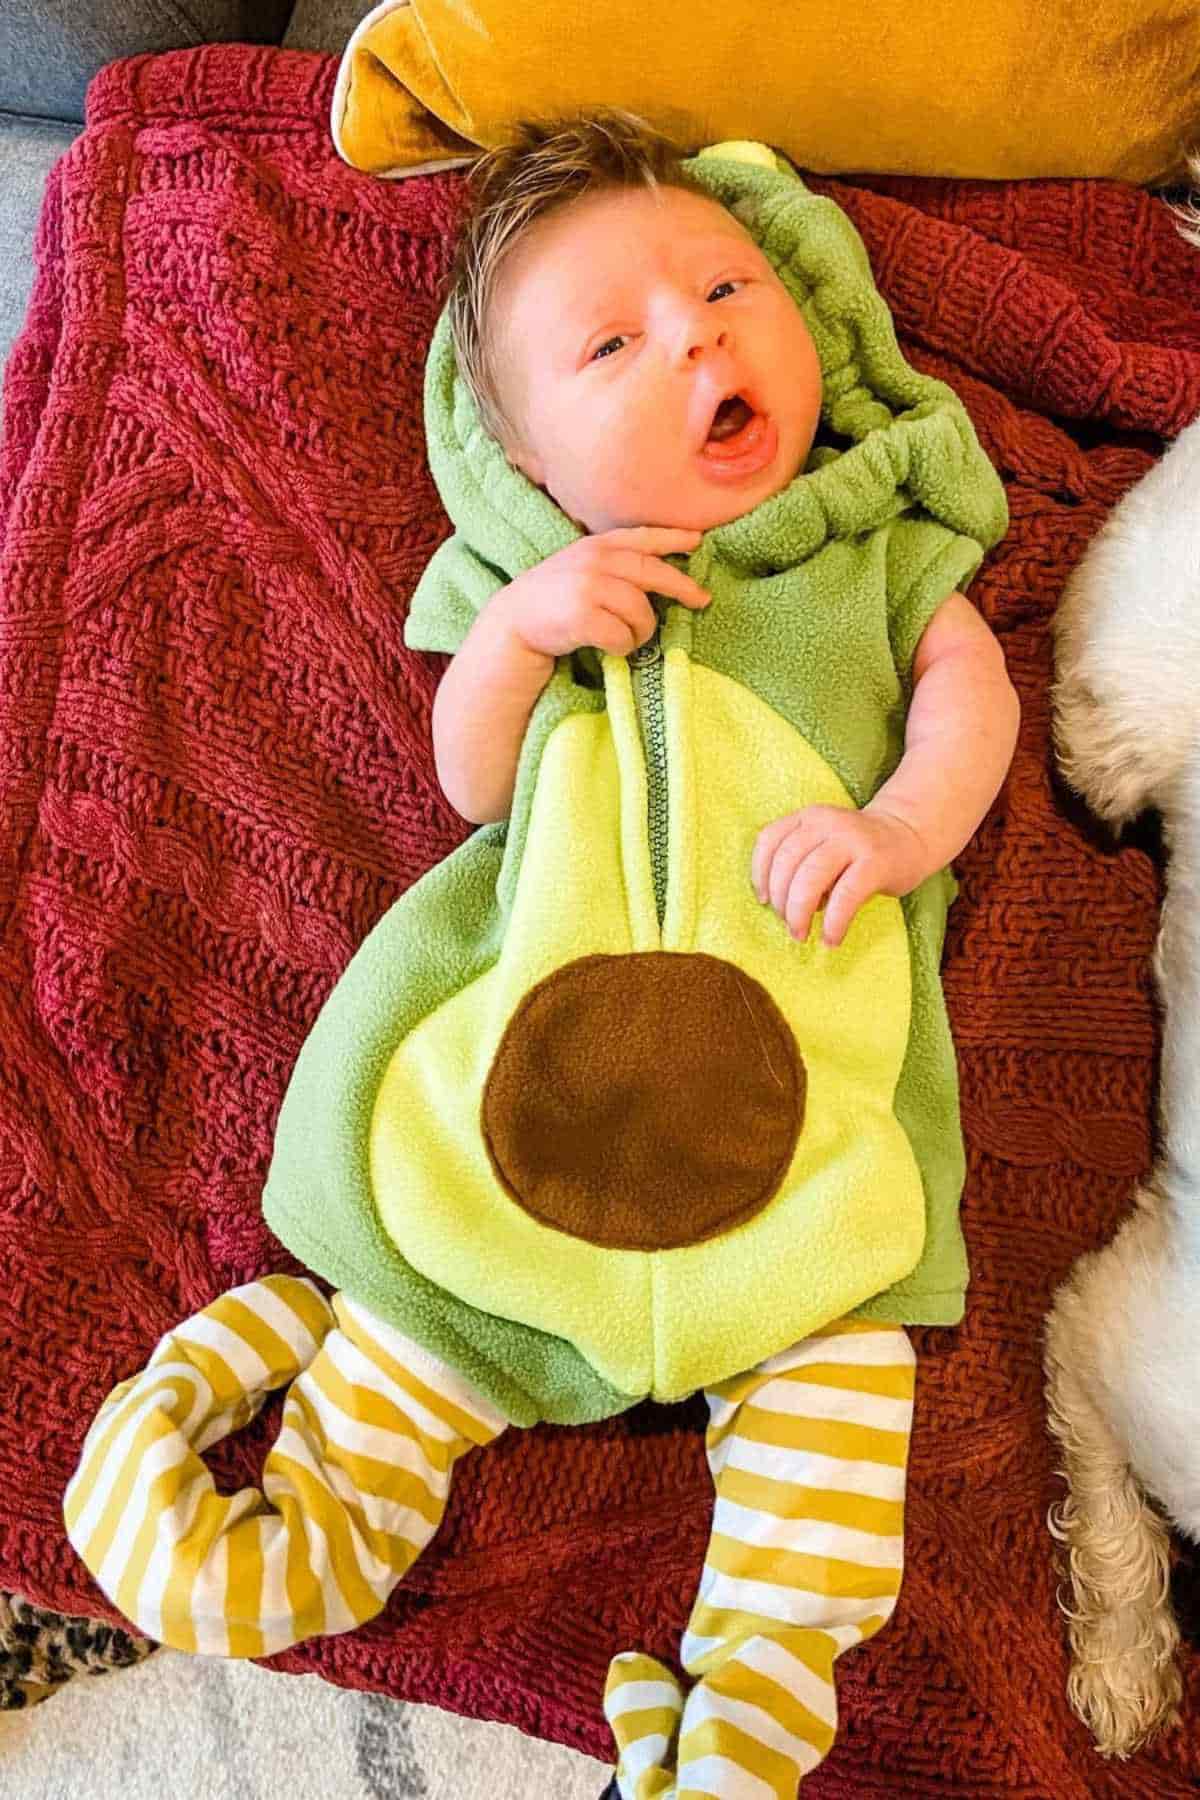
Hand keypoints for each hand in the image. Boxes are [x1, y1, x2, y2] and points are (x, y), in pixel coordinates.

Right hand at [495, 526, 710, 661]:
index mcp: (596, 545)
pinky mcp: (584, 617)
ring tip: (632, 638)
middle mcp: (595, 561)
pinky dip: (624, 647)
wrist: (513, 623)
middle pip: (652, 573)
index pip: (642, 538)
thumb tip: (658, 574)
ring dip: (643, 631)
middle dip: (681, 587)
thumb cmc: (552, 600)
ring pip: (641, 611)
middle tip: (702, 600)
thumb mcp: (579, 566)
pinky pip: (623, 637)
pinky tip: (612, 648)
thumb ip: (611, 562)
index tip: (698, 541)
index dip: (673, 538)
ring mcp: (589, 588)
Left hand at [751, 804, 929, 947]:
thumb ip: (799, 861)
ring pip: (809, 878)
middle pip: (786, 863)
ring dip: (798, 913)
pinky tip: (831, 938)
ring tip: (801, 934)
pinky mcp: (875, 863)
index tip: (763, 900)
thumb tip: (778, 903)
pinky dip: (833, 922)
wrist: (910, 834)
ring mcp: (852, 841)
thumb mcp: (823, 843)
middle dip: (780, 902)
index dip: (760, 874)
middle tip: (789, 925)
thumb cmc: (859, 850)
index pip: (769, 840)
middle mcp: (827, 823)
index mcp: (809, 818)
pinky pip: (845, 896)